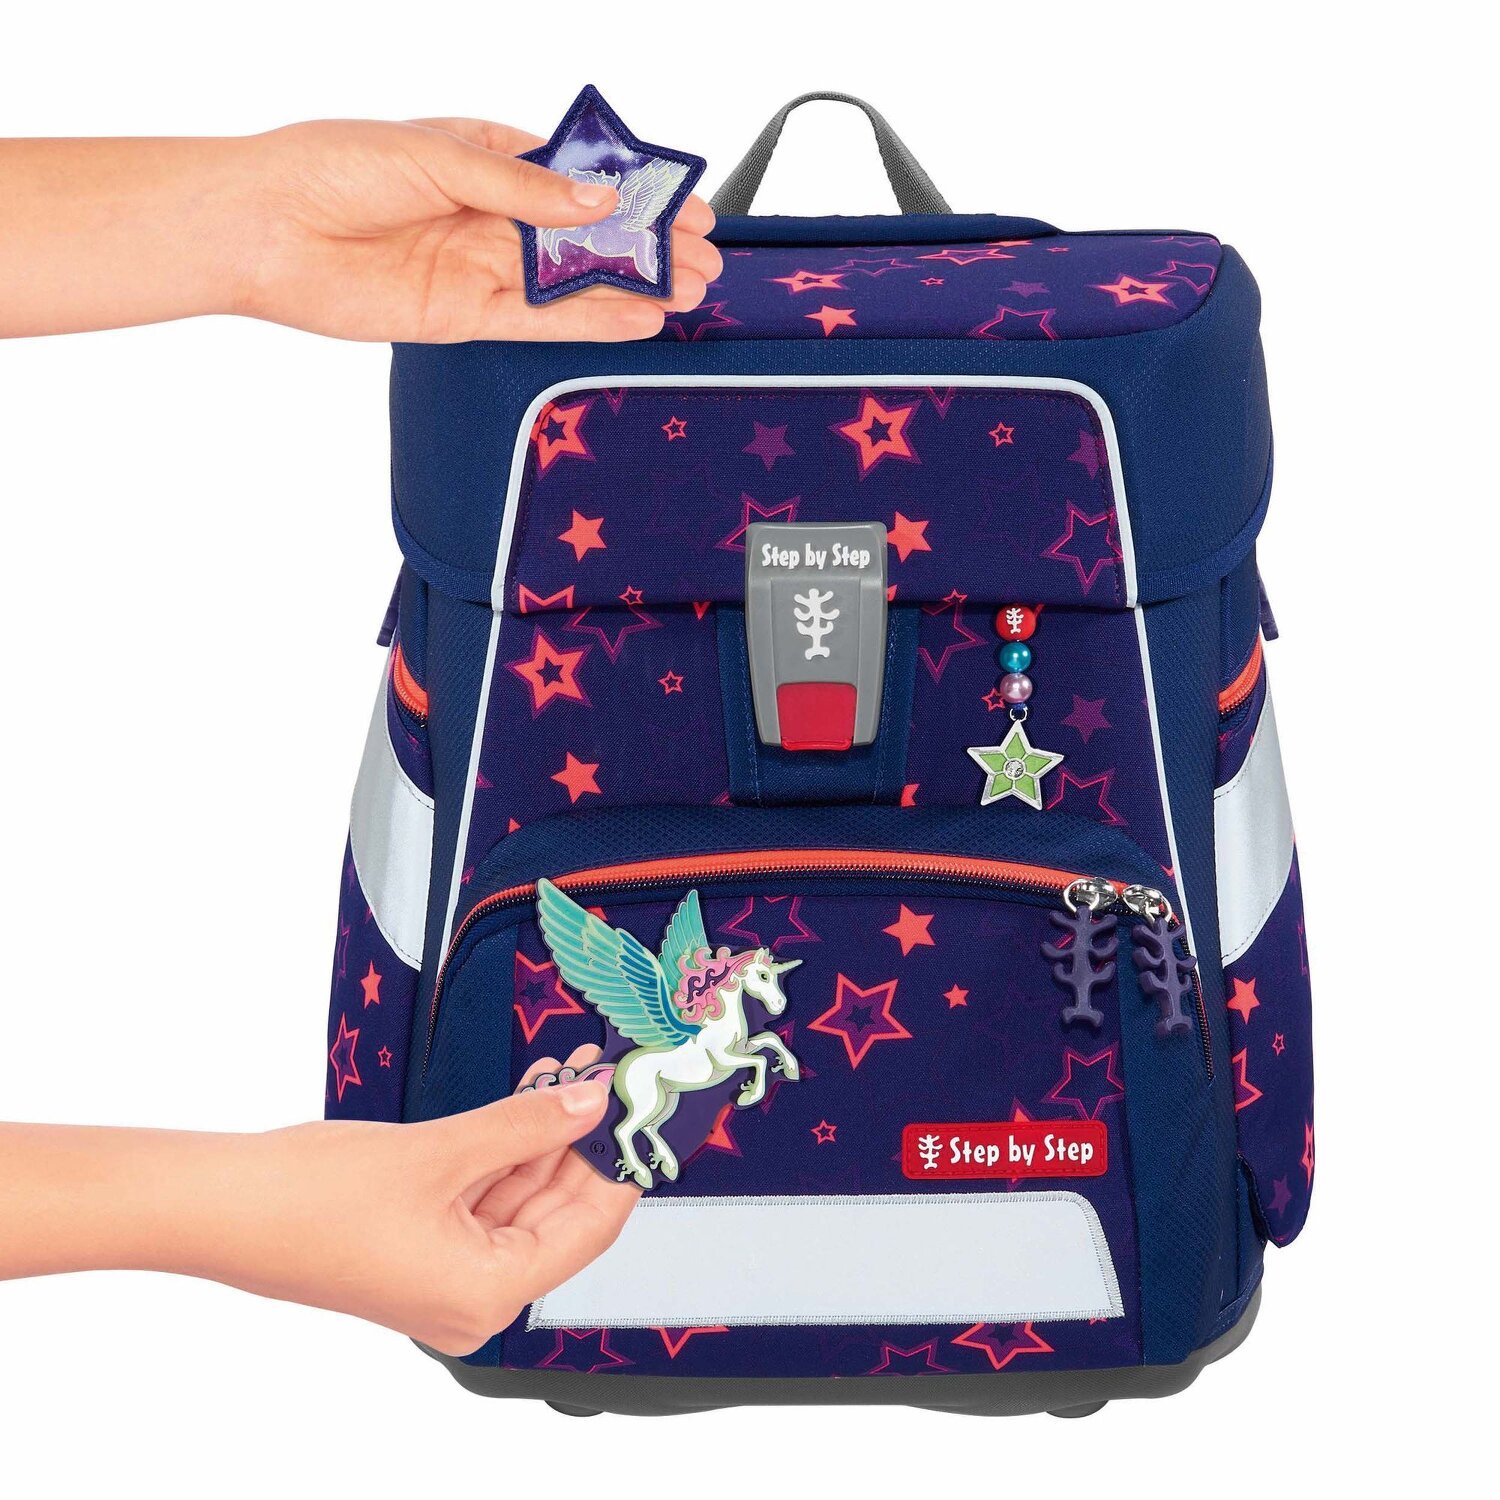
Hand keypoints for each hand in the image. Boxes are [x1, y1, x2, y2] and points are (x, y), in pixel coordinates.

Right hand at [233, 1045, 635, 1353]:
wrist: (224, 1206)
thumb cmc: (315, 1198)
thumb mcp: (442, 1151)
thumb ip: (527, 1124)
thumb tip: (592, 1101)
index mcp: (488, 1295)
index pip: (590, 1228)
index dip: (619, 1163)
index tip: (645, 1110)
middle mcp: (473, 1301)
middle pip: (556, 1213)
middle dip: (577, 1140)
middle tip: (602, 1072)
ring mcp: (445, 1280)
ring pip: (519, 1201)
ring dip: (540, 1137)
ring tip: (567, 1071)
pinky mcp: (420, 1253)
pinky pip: (482, 1201)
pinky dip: (502, 1151)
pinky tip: (524, 1099)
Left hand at [238, 119, 720, 341]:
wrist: (260, 231)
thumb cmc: (329, 168)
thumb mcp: (435, 156)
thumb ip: (520, 187)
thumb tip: (596, 203)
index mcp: (483, 156)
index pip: (578, 174)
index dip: (634, 189)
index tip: (686, 199)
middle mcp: (488, 213)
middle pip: (586, 233)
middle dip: (647, 244)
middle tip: (703, 258)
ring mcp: (480, 267)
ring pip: (573, 281)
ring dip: (630, 286)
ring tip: (687, 292)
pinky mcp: (465, 316)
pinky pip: (540, 322)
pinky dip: (589, 322)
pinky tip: (635, 319)